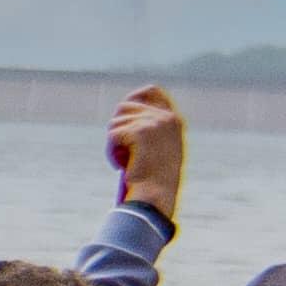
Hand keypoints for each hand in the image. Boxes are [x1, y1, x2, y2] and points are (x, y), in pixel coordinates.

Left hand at [108, 84, 187, 220]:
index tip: (123, 112)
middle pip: (126, 106)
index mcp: (174, 121)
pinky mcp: (140, 131)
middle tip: (119, 147)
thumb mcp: (159, 149)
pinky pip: (113, 134)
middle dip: (117, 126)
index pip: (153, 91)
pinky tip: (120, 165)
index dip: (134, 96)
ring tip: (123, 161)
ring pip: (116, 121)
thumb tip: (125, 110)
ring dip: (113, 142)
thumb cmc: (155, 178)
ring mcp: (154, 122)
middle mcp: (167, 118)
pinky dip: (111, 151)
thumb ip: (150, 130)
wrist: (156, 195)